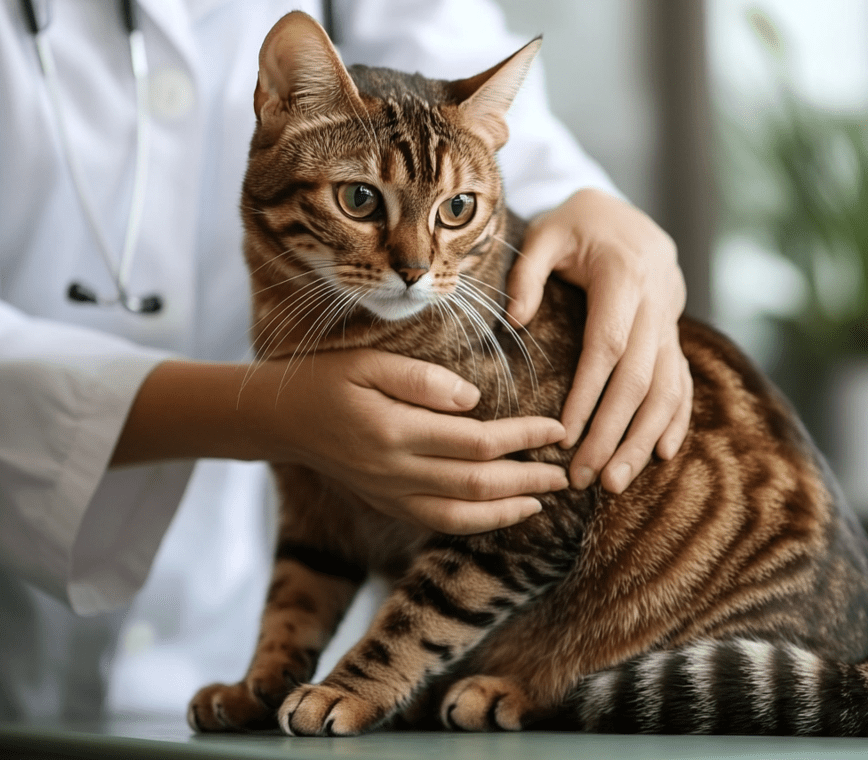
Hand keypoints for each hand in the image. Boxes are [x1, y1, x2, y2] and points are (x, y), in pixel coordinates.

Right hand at [245, 349, 567, 533]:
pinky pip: (436, 524)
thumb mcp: (369, 362)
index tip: (557, 428)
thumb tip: (475, 400)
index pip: (476, 441)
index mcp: (395, 431)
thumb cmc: (327, 380)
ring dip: (506, 511)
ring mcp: (389, 495)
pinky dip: (474, 524)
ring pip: (460, 517)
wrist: (282, 421)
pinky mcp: (385, 504)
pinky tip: (498, 514)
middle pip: (476, 485)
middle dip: (528, 480)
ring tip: (543, 500)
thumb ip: (422, 380)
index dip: (522, 438)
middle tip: (566, 472)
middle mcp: (395, 472)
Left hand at [505, 189, 691, 492]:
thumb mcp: (545, 233)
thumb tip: (515, 321)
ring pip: (668, 387)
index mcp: (624, 275)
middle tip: (588, 478)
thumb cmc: (575, 223)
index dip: (590, 392)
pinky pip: (683, 379)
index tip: (567, 434)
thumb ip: (527, 273)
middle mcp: (657, 301)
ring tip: (617, 481)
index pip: (607, 345)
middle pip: (640, 378)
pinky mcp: (674, 330)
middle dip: (615, 433)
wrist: (624, 211)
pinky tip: (661, 453)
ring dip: (644, 438)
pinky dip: (675, 418)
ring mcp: (672, 318)